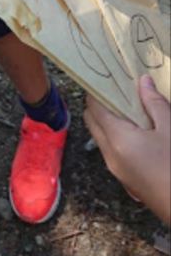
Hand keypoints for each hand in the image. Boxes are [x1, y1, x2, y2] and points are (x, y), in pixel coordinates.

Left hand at [84, 76, 170, 223]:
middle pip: (92, 121)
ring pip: (100, 137)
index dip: (96, 89)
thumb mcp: (169, 129)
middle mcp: (109, 154)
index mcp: (117, 140)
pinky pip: (110, 150)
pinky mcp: (125, 179)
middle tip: (117, 89)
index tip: (105, 76)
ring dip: (107, 120)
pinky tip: (137, 130)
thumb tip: (143, 81)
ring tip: (129, 107)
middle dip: (99, 103)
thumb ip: (154, 103)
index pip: (93, 107)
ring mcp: (115, 169)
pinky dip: (115, 136)